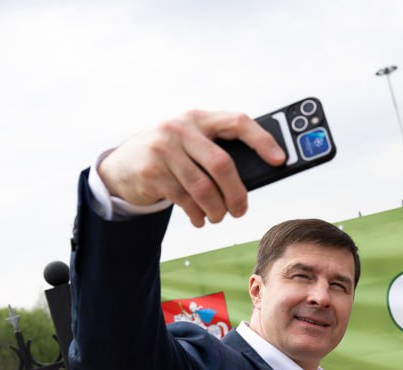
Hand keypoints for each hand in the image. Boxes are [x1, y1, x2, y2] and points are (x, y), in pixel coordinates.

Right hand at [97, 110, 285, 227]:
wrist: (123, 165)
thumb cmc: (171, 155)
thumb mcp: (192, 144)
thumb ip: (217, 151)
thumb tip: (259, 173)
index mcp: (199, 118)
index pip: (237, 122)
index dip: (262, 140)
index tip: (279, 160)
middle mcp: (181, 129)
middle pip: (222, 164)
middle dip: (237, 193)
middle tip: (241, 210)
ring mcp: (163, 149)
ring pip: (203, 188)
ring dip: (216, 210)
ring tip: (218, 216)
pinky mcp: (151, 172)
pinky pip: (185, 200)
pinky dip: (197, 214)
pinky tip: (199, 218)